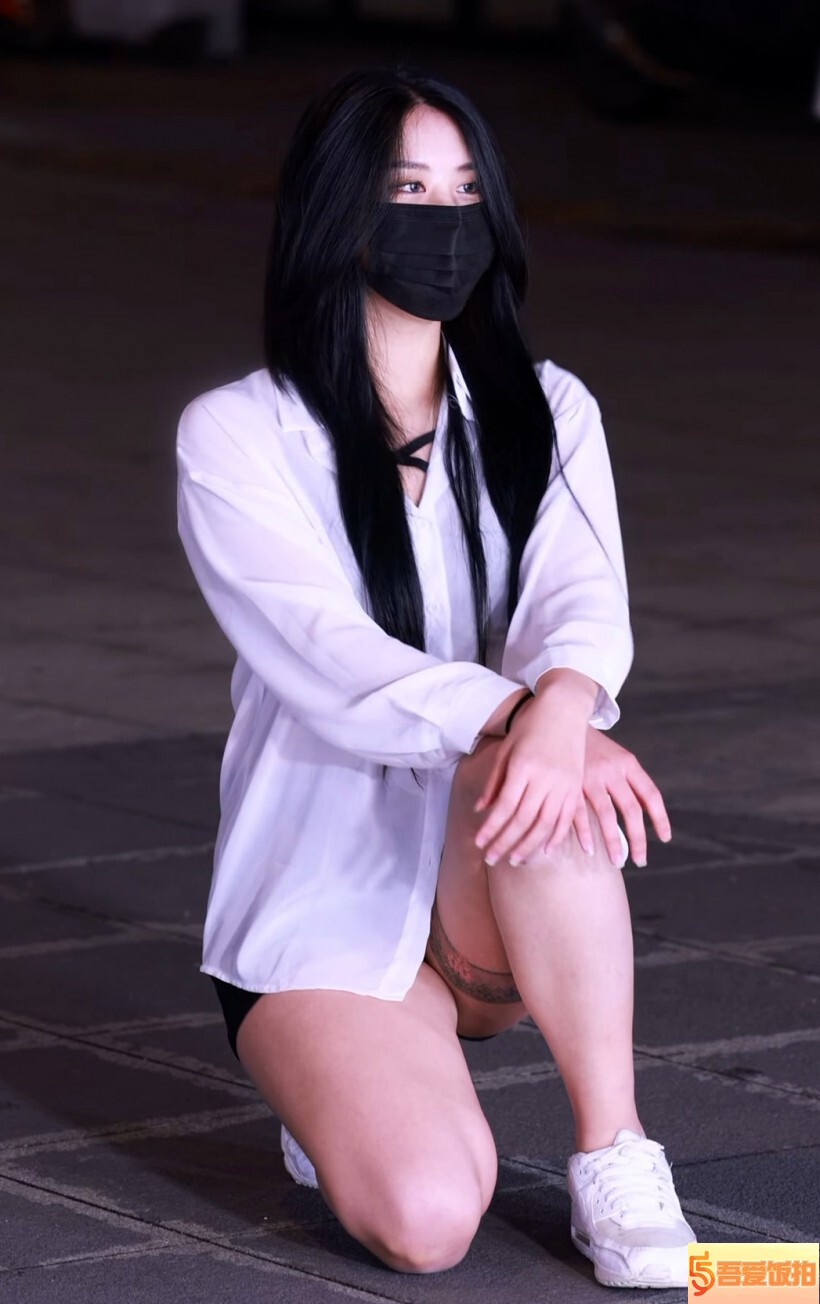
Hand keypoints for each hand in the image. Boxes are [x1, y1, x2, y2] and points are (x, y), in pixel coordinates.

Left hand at [474, 675, 593, 865]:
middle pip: (523, 820)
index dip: (492, 829)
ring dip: (528, 846)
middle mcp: (544, 779)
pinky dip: (556, 837)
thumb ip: (494, 781)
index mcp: (523, 768)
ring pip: (546, 824)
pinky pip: (567, 819)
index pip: (505, 807)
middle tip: (492, 859)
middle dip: (505, 843)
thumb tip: (481, 809)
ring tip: (515, 861)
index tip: (479, 843)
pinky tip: (544, 851)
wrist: (563, 710)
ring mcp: (563, 784)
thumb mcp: (506, 750)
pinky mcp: (575, 787)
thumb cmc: (530, 727)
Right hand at [574, 728, 671, 866]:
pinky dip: (585, 833)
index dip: (660, 819)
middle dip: (638, 839)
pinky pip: (580, 813)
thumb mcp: (617, 756)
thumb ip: (629, 780)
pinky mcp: (571, 783)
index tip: (664, 838)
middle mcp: (613, 770)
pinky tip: (589, 849)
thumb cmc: (593, 746)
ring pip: (607, 816)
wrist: (563, 720)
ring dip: (613, 842)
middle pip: (632, 811)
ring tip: (618, 861)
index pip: (651, 795)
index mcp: (629, 763)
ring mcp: (591, 777)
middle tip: (641, 859)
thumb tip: (643, 813)